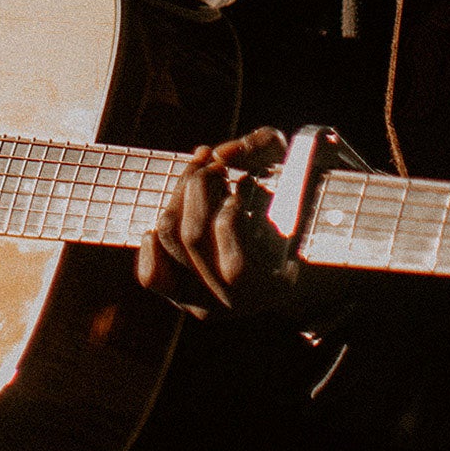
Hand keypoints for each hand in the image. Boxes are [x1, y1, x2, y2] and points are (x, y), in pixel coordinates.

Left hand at [136, 126, 357, 324]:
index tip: (240, 181)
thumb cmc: (294, 204)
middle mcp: (237, 302)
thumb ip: (264, 148)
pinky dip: (151, 243)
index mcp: (275, 285)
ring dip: (177, 197)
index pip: (235, 266)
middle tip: (212, 164)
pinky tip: (171, 214)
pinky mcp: (182, 296)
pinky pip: (151, 274)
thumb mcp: (297, 167)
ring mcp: (206, 301)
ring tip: (197, 176)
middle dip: (198, 187)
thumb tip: (222, 153)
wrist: (288, 254)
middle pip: (193, 238)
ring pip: (171, 242)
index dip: (228, 214)